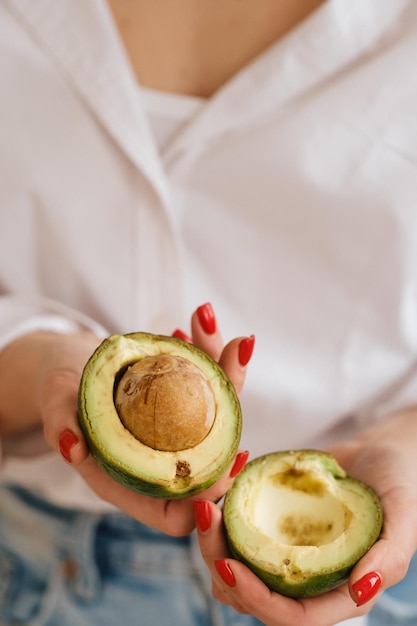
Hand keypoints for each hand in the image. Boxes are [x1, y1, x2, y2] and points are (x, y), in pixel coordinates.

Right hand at [0, 303, 253, 536]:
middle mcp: (161, 459)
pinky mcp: (183, 398)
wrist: (71, 367)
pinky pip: (206, 382)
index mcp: (129, 480)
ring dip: (228, 374)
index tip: (224, 463)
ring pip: (218, 415)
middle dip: (233, 418)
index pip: (174, 513)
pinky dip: (206, 352)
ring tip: (232, 339)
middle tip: (237, 380)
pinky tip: (195, 325)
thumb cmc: (60, 393)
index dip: (203, 499)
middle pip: (211, 459)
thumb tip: (72, 448)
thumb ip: (59, 425)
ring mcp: (177, 429)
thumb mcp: (55, 405)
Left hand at [195, 410, 416, 624]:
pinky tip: (224, 489)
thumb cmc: (399, 483)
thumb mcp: (405, 513)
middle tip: (206, 516)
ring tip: (207, 505)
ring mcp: (287, 555)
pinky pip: (238, 536)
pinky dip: (224, 520)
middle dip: (220, 564)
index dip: (257, 599)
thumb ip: (390, 556)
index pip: (291, 617)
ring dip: (213, 543)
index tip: (229, 564)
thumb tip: (361, 591)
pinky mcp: (273, 529)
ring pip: (237, 569)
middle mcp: (309, 581)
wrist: (381, 454)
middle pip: (252, 596)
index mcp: (339, 592)